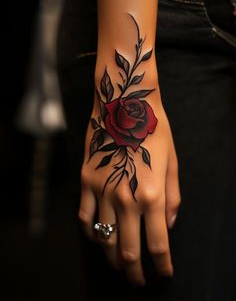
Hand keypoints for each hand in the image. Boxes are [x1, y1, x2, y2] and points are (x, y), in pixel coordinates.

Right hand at [79, 100, 180, 285]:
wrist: (125, 105)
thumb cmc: (154, 131)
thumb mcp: (173, 163)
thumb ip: (172, 198)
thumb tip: (168, 225)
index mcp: (151, 195)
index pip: (158, 244)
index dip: (162, 264)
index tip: (164, 273)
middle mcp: (125, 199)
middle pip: (128, 249)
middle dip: (135, 271)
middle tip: (138, 280)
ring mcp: (102, 191)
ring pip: (104, 238)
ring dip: (113, 257)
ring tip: (120, 264)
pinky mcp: (87, 181)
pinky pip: (85, 216)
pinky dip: (91, 233)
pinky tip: (98, 237)